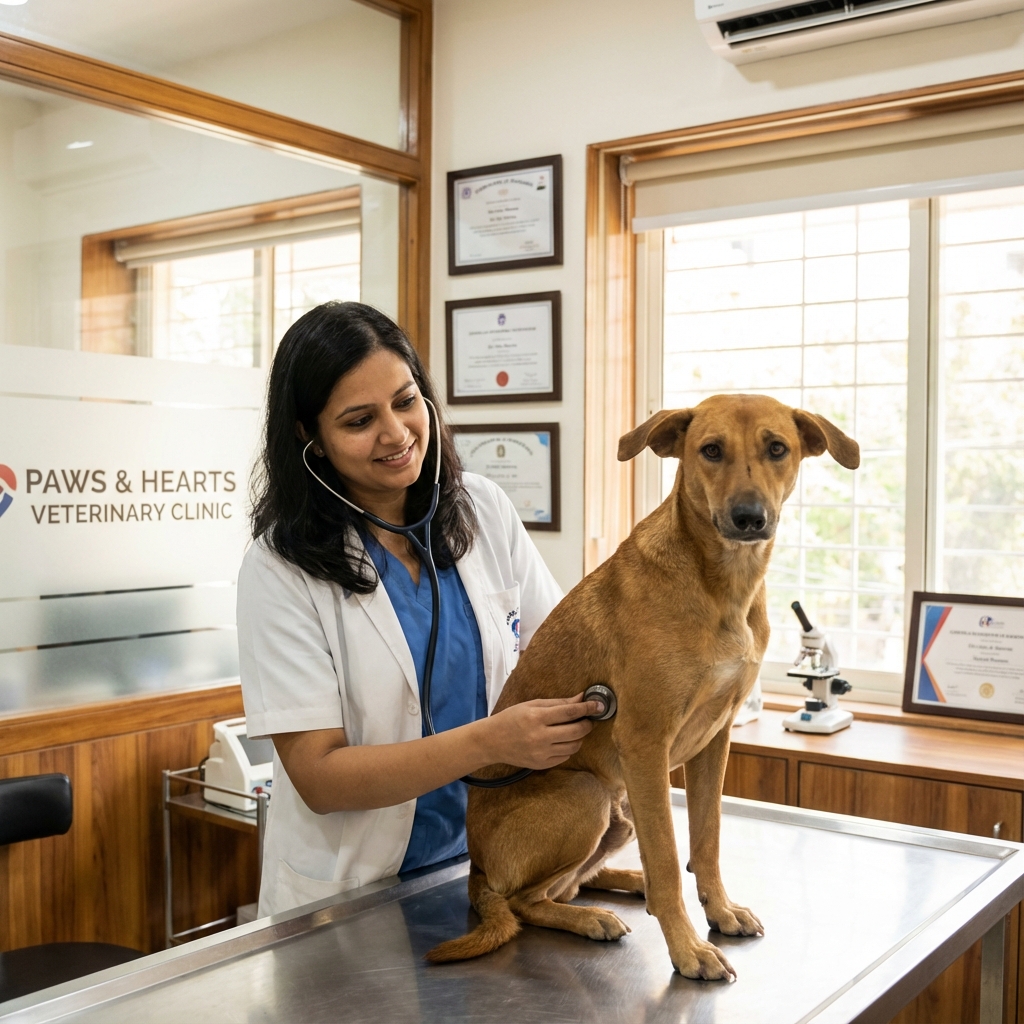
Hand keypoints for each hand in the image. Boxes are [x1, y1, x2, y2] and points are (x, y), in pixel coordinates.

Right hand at [482, 693, 599, 769]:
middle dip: (587, 724)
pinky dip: (568, 747)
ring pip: (574, 746)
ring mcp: (541, 753)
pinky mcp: (542, 764)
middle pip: (576, 731)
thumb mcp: (532, 705)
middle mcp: (540, 736)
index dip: (587, 708)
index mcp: (536, 717)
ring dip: (579, 737)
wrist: (492, 741)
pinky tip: (562, 740)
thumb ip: (558, 703)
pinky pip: (565, 756)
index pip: (570, 712)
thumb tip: (581, 698)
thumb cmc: (512, 718)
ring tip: (574, 729)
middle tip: (588, 718)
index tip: (599, 705)